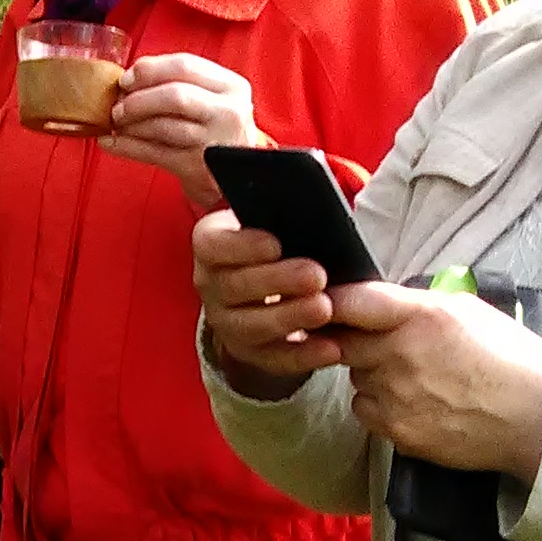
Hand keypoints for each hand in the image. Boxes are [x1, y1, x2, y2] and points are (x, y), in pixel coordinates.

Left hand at [100, 52, 261, 208]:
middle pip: (174, 95)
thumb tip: (129, 79)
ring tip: (116, 123)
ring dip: (131, 123)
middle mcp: (228, 112)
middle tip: (117, 105)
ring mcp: (213, 142)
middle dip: (138, 99)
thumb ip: (181, 82)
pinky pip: (153, 153)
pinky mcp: (196, 168)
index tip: (126, 78)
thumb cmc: (216, 129)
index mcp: (231, 86)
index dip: (149, 69)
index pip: (184, 65)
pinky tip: (109, 143)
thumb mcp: (214, 99)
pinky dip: (126, 146)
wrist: (240, 175)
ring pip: (162, 126)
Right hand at [191, 208, 342, 399]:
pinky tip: (330, 347)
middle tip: (317, 275)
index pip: (212, 245)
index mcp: (211, 245)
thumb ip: (278, 202)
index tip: (275, 243)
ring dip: (289, 317)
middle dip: (277, 281)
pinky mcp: (249, 352)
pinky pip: (273, 358)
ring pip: (251, 325)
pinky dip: (303, 356)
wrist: (272, 283)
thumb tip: (295, 182)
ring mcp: (226, 322)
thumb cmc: (279, 240)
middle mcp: (211, 285)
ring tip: (325, 308)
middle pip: (235, 287)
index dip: (241, 245)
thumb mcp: (272, 215)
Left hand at [323, 282, 541, 483]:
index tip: (330, 306)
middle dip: (355, 341)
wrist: (535, 416)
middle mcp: (399, 353)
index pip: (350, 301)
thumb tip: (379, 305)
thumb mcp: (466, 311)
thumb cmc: (506, 358)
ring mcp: (395, 395)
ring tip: (411, 378)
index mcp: (420, 316)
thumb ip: (415, 305)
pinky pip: (364, 410)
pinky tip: (411, 403)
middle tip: (382, 346)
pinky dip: (378, 405)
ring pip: (355, 377)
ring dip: (371, 374)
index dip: (334, 303)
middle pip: (342, 342)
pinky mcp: (396, 430)